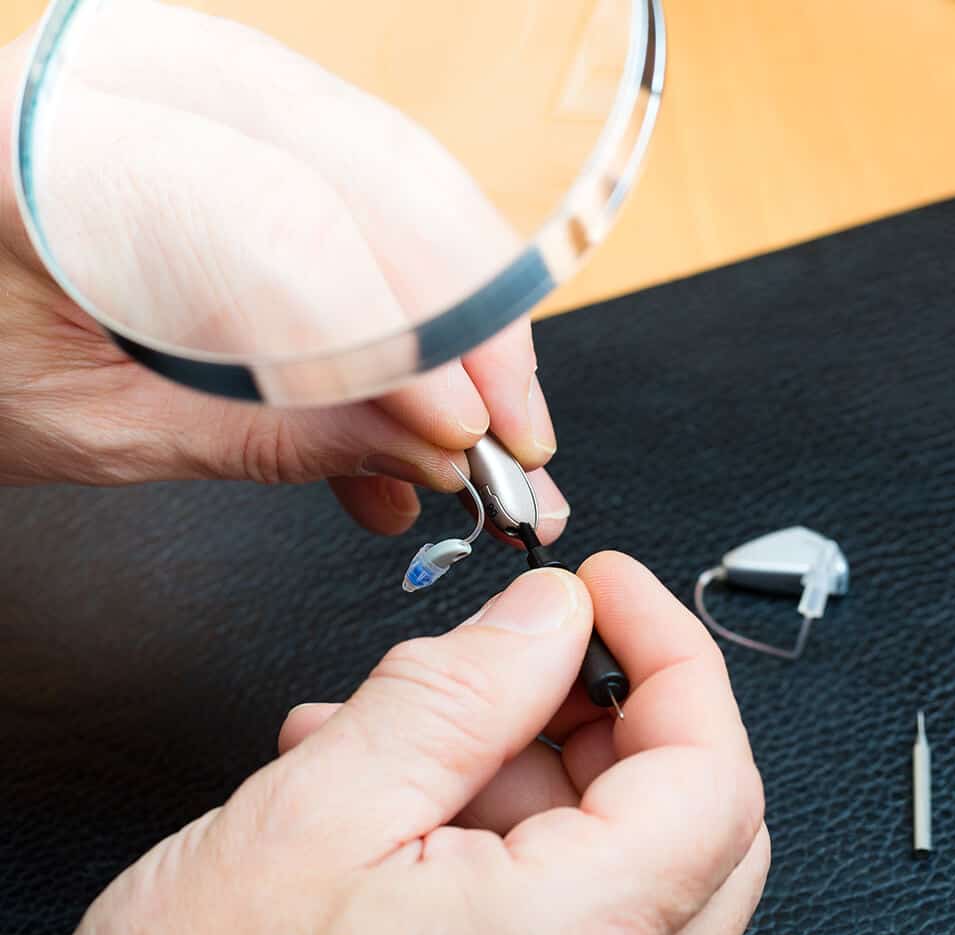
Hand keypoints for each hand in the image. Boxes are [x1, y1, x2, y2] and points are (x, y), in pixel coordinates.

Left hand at [0, 13, 567, 540]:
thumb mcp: (107, 430)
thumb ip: (276, 439)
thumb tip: (429, 454)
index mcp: (57, 156)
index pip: (281, 224)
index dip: (400, 339)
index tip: (463, 442)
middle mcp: (146, 81)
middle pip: (374, 180)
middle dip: (474, 326)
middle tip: (518, 442)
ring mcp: (211, 81)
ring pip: (402, 179)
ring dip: (469, 318)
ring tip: (487, 431)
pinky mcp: (257, 114)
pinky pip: (385, 192)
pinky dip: (431, 299)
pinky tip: (436, 394)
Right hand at [52, 553, 767, 934]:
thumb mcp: (322, 810)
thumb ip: (458, 694)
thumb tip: (552, 615)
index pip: (711, 774)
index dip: (671, 652)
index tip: (612, 590)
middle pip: (687, 813)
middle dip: (605, 705)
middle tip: (523, 653)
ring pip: (625, 848)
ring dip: (530, 760)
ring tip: (402, 732)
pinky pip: (567, 895)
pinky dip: (503, 818)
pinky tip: (399, 793)